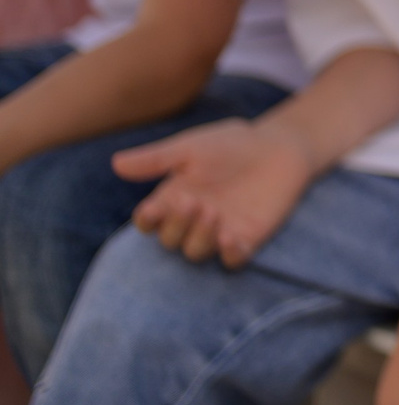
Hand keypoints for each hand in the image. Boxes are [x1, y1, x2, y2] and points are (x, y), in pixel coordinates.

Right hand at [116, 118, 315, 268]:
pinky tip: (230, 238)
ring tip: (213, 213)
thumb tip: (116, 163)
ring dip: (199, 237)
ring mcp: (219, 232)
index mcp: (172, 200)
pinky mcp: (248, 238)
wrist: (277, 146)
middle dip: (177, 225)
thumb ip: (158, 158)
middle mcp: (191, 222)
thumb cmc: (230, 144)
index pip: (149, 222)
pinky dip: (230, 254)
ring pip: (196, 252)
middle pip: (170, 240)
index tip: (152, 210)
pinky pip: (233, 260)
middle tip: (193, 202)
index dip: (147, 221)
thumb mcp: (192, 147)